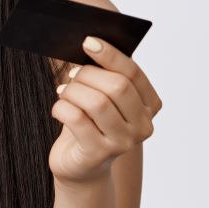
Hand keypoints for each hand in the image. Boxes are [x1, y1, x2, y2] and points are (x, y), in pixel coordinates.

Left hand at [48, 36, 162, 186]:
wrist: (80, 166)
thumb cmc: (90, 124)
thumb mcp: (102, 98)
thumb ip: (104, 75)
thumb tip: (90, 43)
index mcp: (150, 106)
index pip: (133, 74)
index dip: (110, 55)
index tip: (88, 41)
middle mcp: (143, 126)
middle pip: (117, 87)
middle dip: (88, 74)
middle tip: (71, 73)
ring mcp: (123, 142)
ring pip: (96, 102)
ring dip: (73, 91)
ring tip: (63, 92)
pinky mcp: (99, 153)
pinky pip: (76, 118)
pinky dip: (61, 107)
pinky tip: (58, 109)